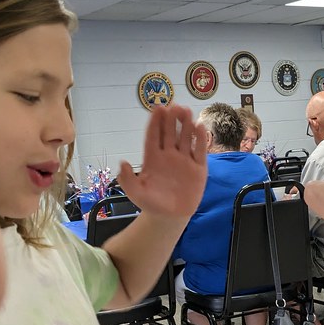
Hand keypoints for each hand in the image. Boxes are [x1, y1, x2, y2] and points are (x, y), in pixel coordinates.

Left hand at [119, 104, 207, 219]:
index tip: (158, 108)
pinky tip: (200, 126)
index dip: (156, 123)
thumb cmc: (151, 204)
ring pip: (186, 138)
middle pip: (170, 133)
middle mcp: (169, 155)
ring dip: (186, 125)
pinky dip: (200, 139)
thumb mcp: (135, 192)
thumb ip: (127, 179)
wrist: (169, 218)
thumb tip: (123, 163)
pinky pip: (200, 151)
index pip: (154, 136)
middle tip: (174, 106)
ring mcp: (184, 160)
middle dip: (172, 119)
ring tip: (187, 111)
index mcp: (153, 158)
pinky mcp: (198, 168)